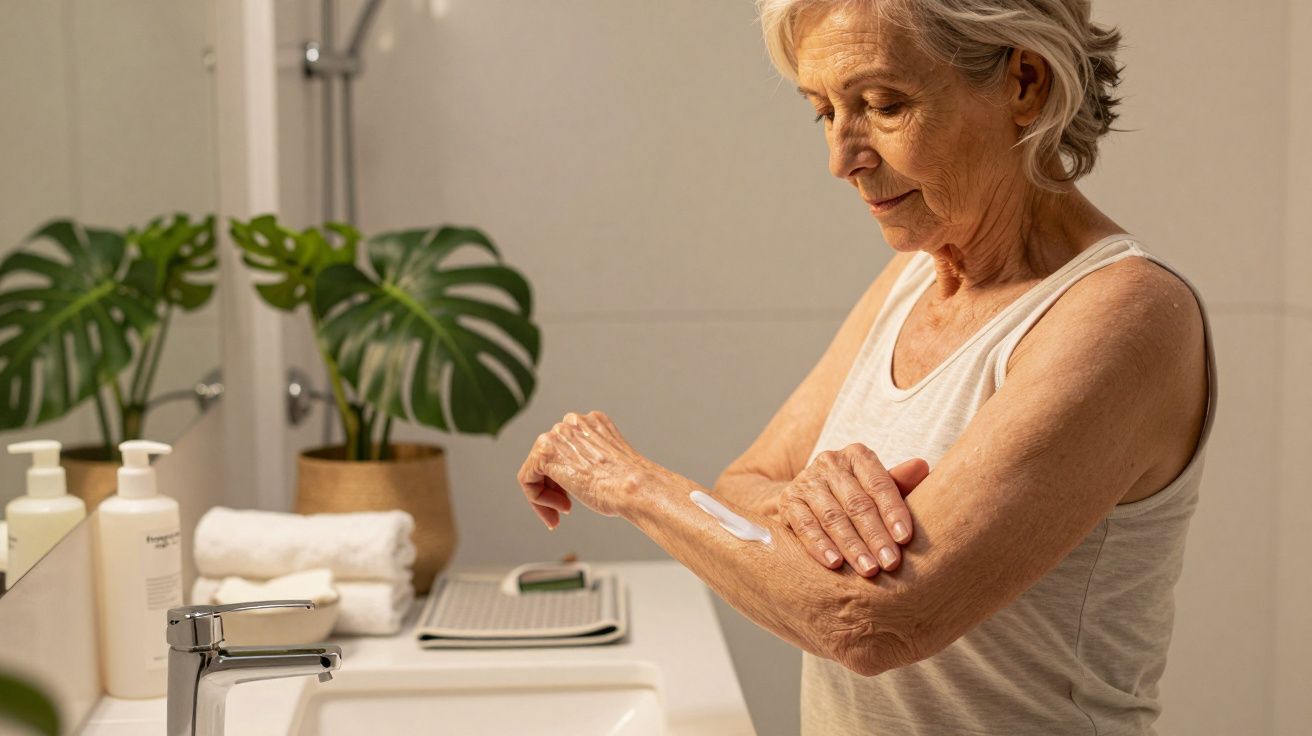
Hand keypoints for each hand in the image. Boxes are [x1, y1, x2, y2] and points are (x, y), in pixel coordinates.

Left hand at [516, 410, 656, 527]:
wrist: (632, 487)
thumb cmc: (629, 484)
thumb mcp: (610, 464)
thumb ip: (591, 460)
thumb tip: (576, 474)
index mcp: (593, 422)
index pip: (567, 448)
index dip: (568, 478)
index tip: (576, 497)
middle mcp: (574, 422)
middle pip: (551, 457)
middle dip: (556, 487)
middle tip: (567, 509)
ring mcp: (558, 435)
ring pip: (536, 468)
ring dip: (547, 495)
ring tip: (562, 512)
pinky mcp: (544, 452)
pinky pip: (527, 477)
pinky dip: (537, 498)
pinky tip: (557, 509)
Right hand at [781, 444, 928, 576]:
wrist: (807, 497)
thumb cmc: (855, 497)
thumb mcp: (876, 489)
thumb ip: (899, 483)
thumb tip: (922, 466)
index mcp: (858, 456)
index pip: (880, 484)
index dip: (893, 511)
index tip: (905, 539)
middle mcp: (830, 463)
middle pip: (857, 503)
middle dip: (875, 536)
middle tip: (890, 564)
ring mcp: (806, 481)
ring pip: (832, 517)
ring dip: (852, 546)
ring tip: (868, 570)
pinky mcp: (788, 502)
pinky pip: (805, 526)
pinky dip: (820, 546)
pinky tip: (834, 564)